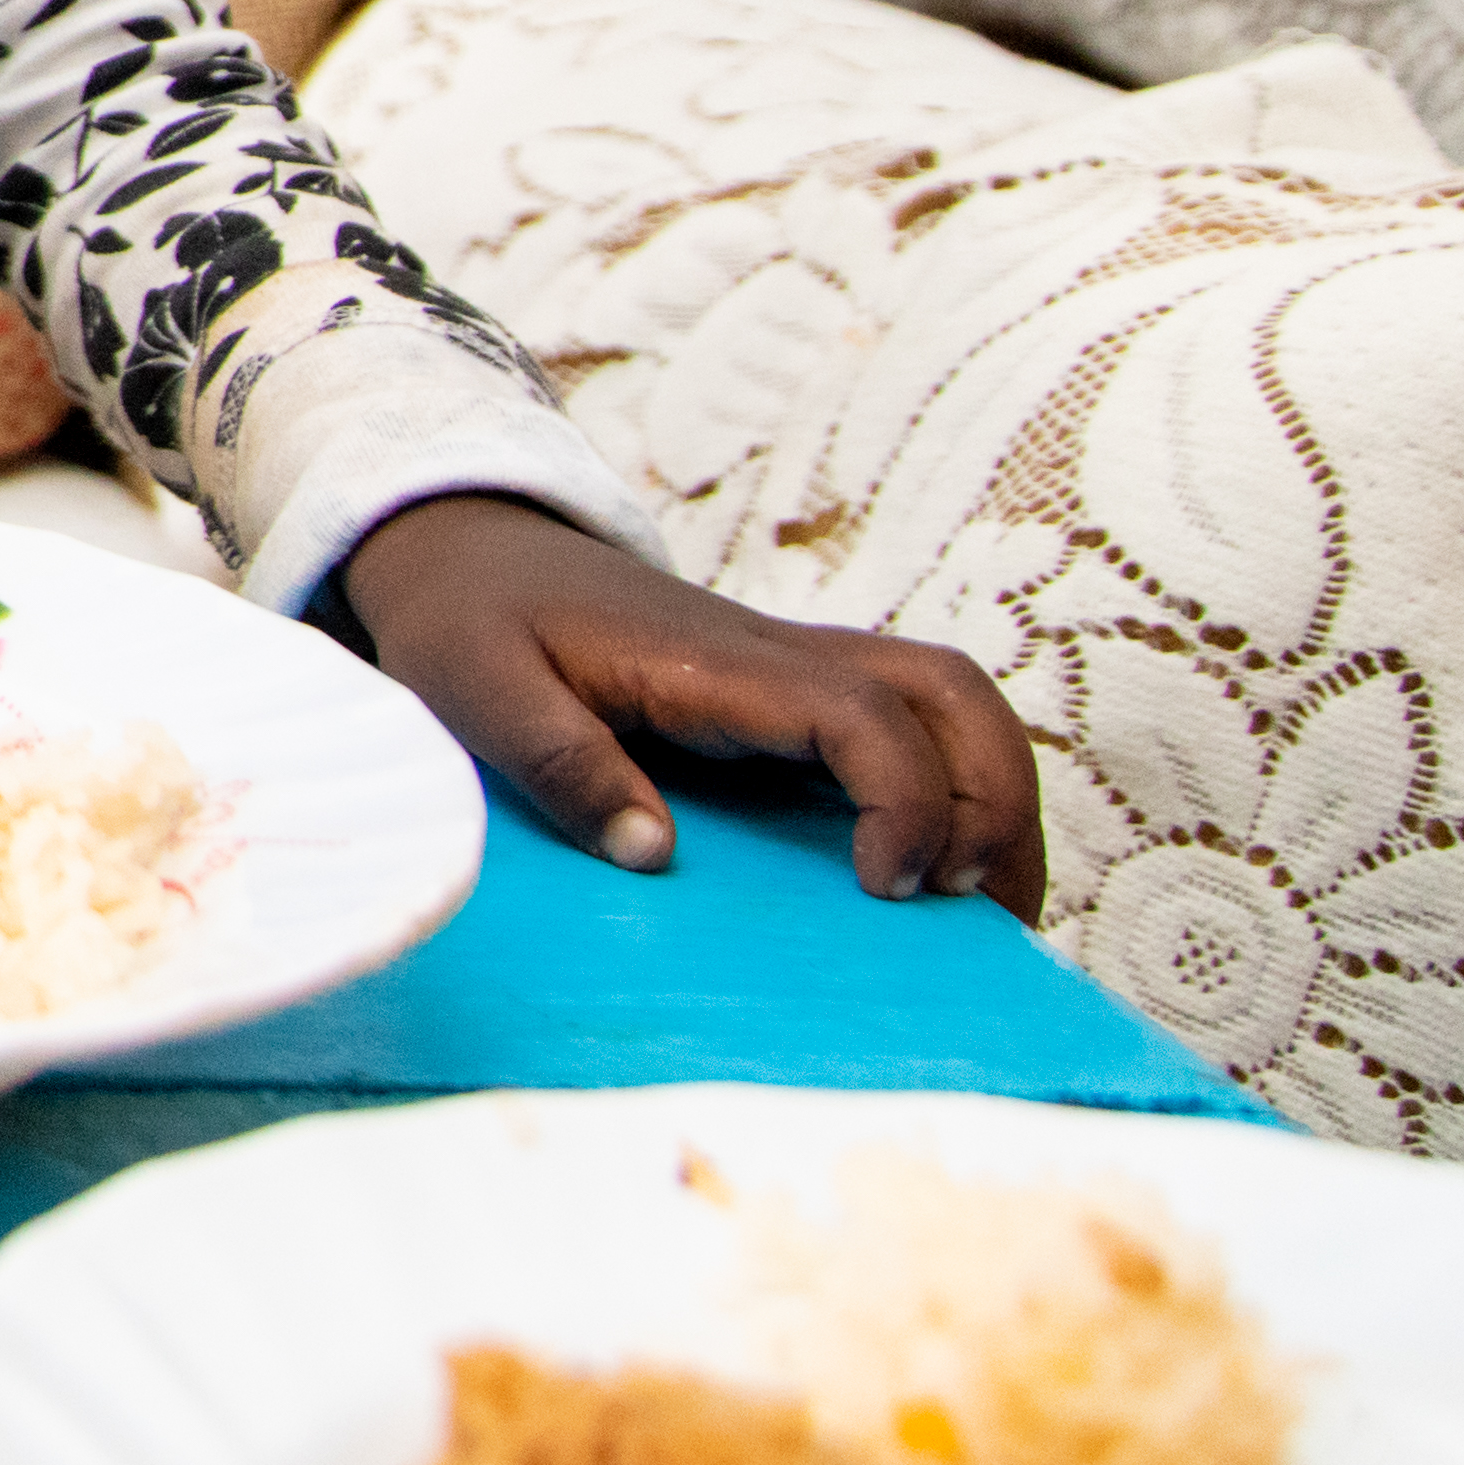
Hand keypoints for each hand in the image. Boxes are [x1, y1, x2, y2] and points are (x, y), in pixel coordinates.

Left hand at [335, 491, 1047, 912]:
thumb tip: (653, 854)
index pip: (860, 712)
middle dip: (996, 800)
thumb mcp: (477, 689)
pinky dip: (951, 795)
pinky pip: (909, 731)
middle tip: (977, 913)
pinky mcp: (790, 700)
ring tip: (985, 912)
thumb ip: (558, 763)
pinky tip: (930, 882)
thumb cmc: (470, 620)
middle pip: (950, 694)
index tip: (885, 890)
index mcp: (713, 662)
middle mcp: (779, 660)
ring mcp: (795, 675)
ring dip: (995, 799)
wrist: (467, 551)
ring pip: (950, 704)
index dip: (903, 799)